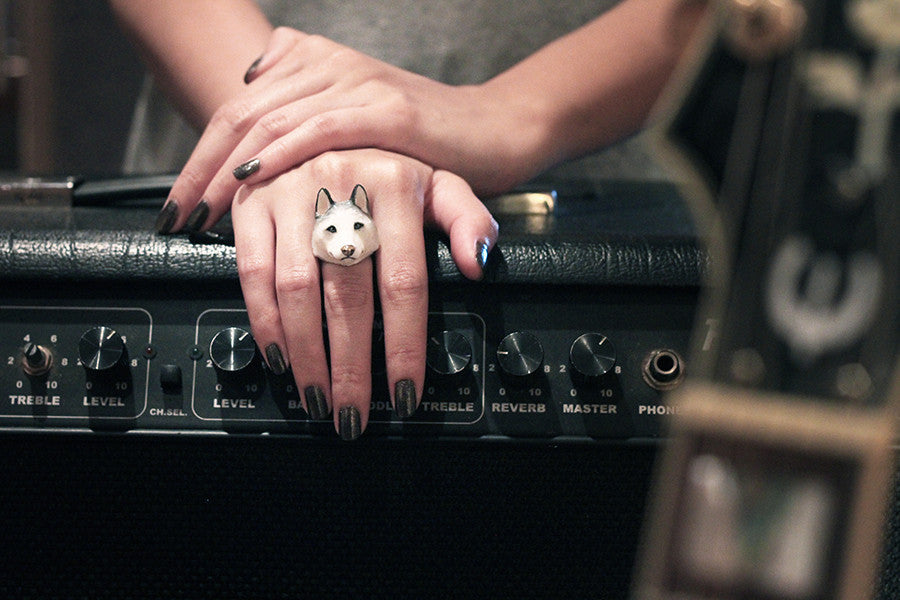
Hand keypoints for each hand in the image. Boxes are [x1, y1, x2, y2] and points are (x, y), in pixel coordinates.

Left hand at [157, 27, 545, 233]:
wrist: (495, 130)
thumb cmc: (427, 140)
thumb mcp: (360, 112)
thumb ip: (309, 95)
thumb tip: (253, 76)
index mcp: (318, 66)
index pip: (241, 108)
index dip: (200, 156)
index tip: (179, 202)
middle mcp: (331, 68)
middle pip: (243, 116)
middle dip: (200, 170)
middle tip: (175, 216)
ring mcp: (358, 86)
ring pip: (272, 123)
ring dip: (226, 171)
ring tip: (200, 213)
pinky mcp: (387, 111)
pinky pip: (320, 129)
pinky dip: (281, 155)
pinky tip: (252, 179)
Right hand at [231, 149, 497, 439]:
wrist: (325, 116)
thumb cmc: (389, 162)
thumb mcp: (439, 178)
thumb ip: (466, 218)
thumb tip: (480, 261)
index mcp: (396, 182)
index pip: (404, 281)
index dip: (404, 345)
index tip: (404, 391)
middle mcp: (341, 182)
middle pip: (348, 295)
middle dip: (351, 365)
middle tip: (352, 413)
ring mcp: (291, 191)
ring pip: (298, 290)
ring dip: (306, 354)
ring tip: (318, 397)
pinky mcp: (252, 201)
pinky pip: (252, 270)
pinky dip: (264, 319)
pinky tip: (280, 355)